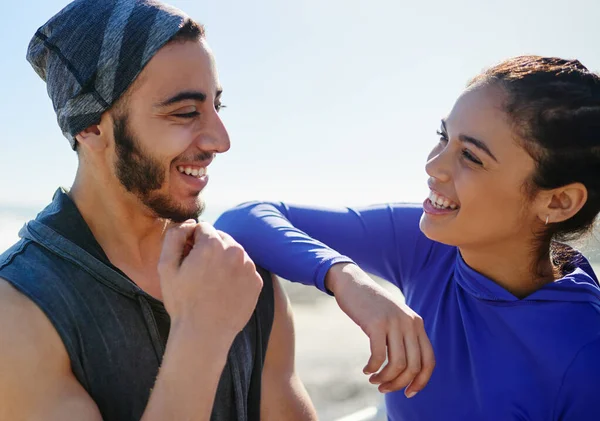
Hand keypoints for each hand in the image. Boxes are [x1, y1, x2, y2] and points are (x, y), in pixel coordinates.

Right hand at [158, 221, 263, 338]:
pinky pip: (244, 269)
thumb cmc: (182, 301)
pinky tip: (224, 291)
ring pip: (234, 253)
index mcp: (213, 244)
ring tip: (212, 284)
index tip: (188, 260)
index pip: (203, 228)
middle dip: (210, 249)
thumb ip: (174, 236)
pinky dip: (236, 275)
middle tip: (199, 274)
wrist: (204, 334)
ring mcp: (249, 266)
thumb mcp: (166, 266)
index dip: (192, 242)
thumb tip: (189, 223)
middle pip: (221, 238)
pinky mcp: (257, 281)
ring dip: (224, 261)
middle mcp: (235, 251)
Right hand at [326, 263, 434, 397]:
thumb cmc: (371, 306)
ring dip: (385, 378)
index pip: (429, 360)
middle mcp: (409, 323)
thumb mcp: (394, 319)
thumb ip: (404, 337)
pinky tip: (366, 370)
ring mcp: (393, 322)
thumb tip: (406, 371)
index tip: (408, 393)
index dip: (421, 381)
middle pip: (413, 366)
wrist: (352, 283)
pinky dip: (373, 368)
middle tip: (383, 388)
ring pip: (397, 364)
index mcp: (417, 324)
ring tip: (373, 380)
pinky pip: (378, 355)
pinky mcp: (376, 323)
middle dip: (399, 384)